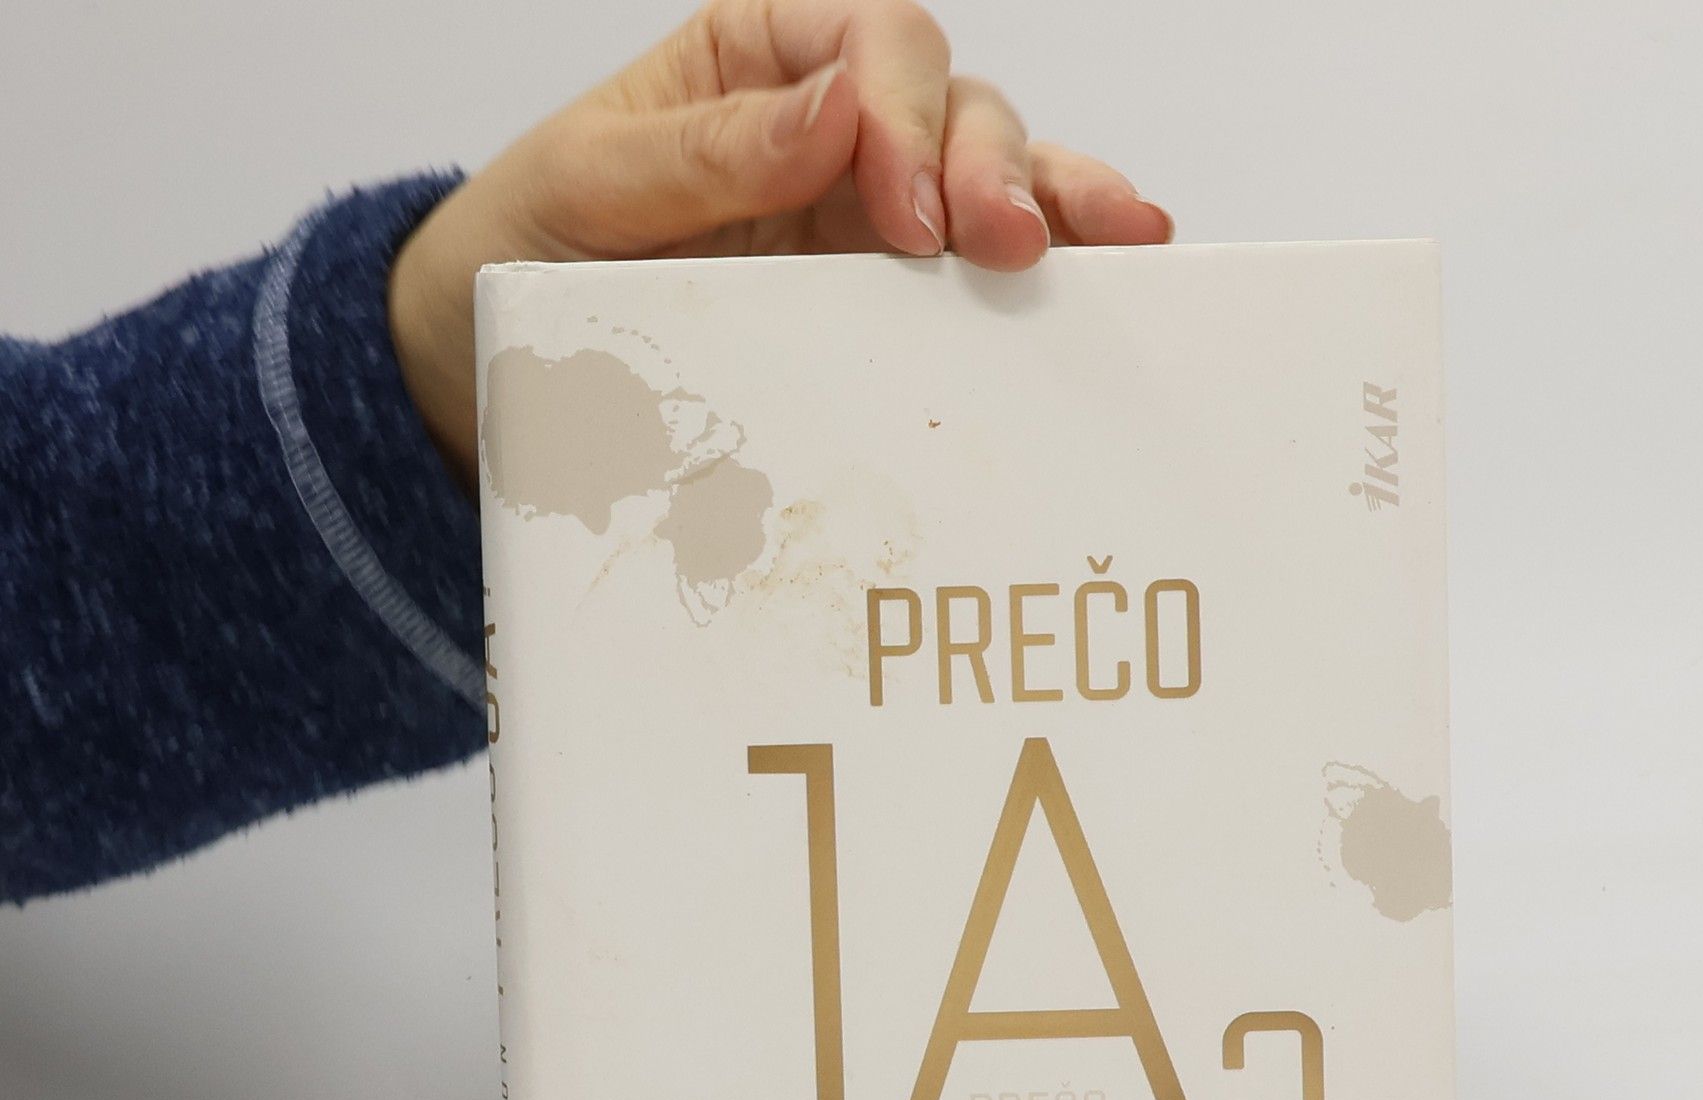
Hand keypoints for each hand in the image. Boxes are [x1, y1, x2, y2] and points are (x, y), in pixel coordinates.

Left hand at [388, 0, 1172, 486]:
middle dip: (991, 167)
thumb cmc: (529, 247)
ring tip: (1114, 244)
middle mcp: (830, 127)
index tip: (899, 202)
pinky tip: (1109, 264)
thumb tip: (838, 107)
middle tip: (1004, 244)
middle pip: (953, 106)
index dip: (903, 108)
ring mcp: (869, 218)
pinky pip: (980, 270)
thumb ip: (707, 147)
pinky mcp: (886, 302)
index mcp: (758, 64)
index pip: (869, 41)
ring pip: (993, 178)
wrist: (498, 364)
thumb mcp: (589, 186)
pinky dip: (1051, 262)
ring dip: (1054, 205)